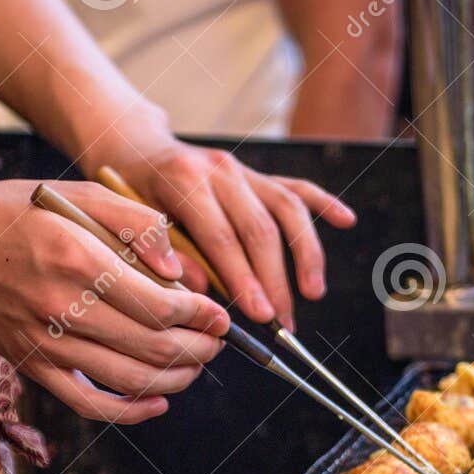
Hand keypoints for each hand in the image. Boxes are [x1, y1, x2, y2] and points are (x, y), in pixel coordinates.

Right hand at [0, 180, 229, 423]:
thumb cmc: (17, 213)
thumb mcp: (79, 195)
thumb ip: (137, 224)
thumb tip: (182, 271)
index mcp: (78, 258)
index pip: (159, 305)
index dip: (200, 316)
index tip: (219, 315)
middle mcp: (62, 307)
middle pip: (152, 348)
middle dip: (198, 349)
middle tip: (217, 341)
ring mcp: (45, 343)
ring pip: (129, 380)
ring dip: (176, 379)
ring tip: (196, 364)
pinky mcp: (33, 366)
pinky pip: (89, 404)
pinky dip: (131, 412)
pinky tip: (159, 403)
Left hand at [88, 125, 355, 330]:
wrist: (133, 150)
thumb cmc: (127, 196)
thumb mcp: (127, 222)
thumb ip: (160, 253)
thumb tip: (201, 292)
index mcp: (185, 181)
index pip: (222, 238)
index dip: (244, 279)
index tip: (259, 316)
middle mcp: (220, 170)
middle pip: (260, 229)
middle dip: (275, 281)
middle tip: (283, 324)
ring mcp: (243, 170)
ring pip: (287, 210)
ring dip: (305, 254)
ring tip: (313, 293)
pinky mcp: (257, 174)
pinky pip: (296, 188)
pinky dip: (324, 204)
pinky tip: (346, 221)